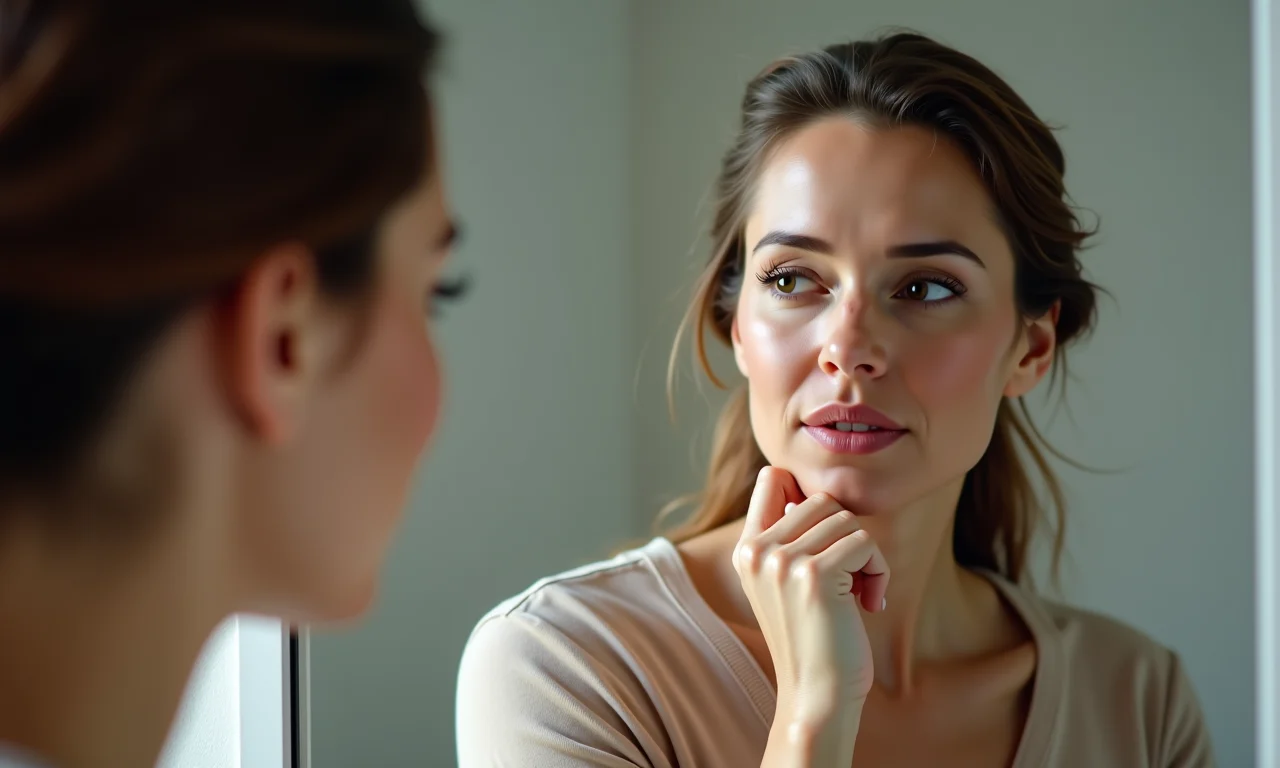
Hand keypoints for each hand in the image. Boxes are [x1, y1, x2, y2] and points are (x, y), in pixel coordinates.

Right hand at [734, 467, 889, 726]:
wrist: (817, 696)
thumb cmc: (813, 640)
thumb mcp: (785, 583)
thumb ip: (788, 537)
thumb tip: (807, 493)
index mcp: (746, 549)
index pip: (773, 477)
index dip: (806, 495)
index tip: (825, 541)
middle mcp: (757, 550)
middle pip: (823, 501)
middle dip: (847, 536)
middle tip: (851, 580)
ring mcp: (782, 561)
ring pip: (847, 521)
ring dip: (867, 558)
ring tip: (859, 594)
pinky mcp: (815, 575)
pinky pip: (865, 544)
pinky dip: (879, 573)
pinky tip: (869, 605)